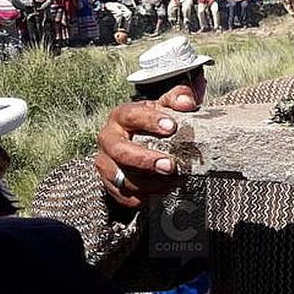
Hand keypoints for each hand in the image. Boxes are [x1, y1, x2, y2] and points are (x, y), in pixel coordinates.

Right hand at [94, 87, 198, 207]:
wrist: (137, 141)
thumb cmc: (153, 122)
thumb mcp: (165, 106)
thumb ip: (178, 97)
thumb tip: (186, 102)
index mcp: (121, 116)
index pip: (131, 115)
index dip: (150, 121)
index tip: (172, 127)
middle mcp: (108, 139)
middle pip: (120, 151)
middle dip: (145, 160)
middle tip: (170, 165)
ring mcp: (106, 162)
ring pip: (122, 177)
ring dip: (149, 182)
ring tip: (173, 181)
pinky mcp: (110, 183)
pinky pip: (124, 195)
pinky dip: (144, 196)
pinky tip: (163, 190)